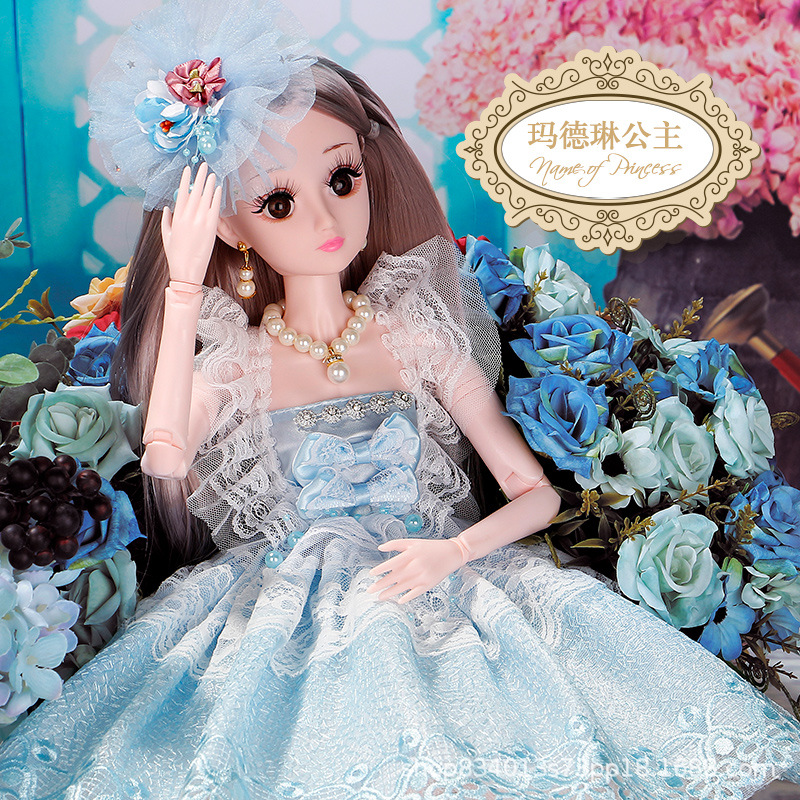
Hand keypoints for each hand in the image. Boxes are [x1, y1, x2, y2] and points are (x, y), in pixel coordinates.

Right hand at [161, 163, 222, 285]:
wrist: (187, 271)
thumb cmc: (175, 255)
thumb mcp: (166, 236)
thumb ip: (166, 220)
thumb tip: (166, 209)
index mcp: (176, 217)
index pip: (181, 193)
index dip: (185, 180)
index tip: (187, 169)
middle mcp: (188, 217)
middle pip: (195, 191)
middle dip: (199, 177)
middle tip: (203, 165)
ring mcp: (200, 222)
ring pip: (205, 197)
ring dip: (209, 184)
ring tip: (212, 173)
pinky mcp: (211, 228)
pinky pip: (214, 208)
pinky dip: (216, 197)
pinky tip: (218, 188)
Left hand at [367, 538, 464, 603]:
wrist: (452, 553)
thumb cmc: (430, 547)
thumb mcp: (413, 542)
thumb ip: (396, 544)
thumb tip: (380, 547)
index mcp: (411, 554)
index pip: (392, 563)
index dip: (381, 569)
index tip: (371, 575)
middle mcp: (416, 565)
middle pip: (395, 577)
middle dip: (381, 585)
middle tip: (369, 590)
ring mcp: (423, 576)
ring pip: (403, 587)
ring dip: (390, 593)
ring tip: (379, 597)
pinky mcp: (429, 584)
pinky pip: (416, 593)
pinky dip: (407, 597)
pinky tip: (398, 601)